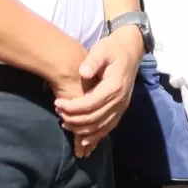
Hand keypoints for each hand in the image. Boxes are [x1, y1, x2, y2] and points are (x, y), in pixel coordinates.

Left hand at [55, 27, 143, 154]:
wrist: (131, 51)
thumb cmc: (113, 49)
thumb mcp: (102, 49)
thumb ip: (93, 61)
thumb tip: (83, 73)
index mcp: (114, 87)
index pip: (90, 104)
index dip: (72, 107)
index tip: (57, 102)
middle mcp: (120, 100)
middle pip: (94, 118)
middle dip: (73, 119)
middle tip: (58, 111)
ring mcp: (122, 106)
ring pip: (101, 126)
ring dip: (82, 129)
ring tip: (65, 122)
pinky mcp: (121, 109)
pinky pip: (108, 127)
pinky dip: (96, 135)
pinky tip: (83, 138)